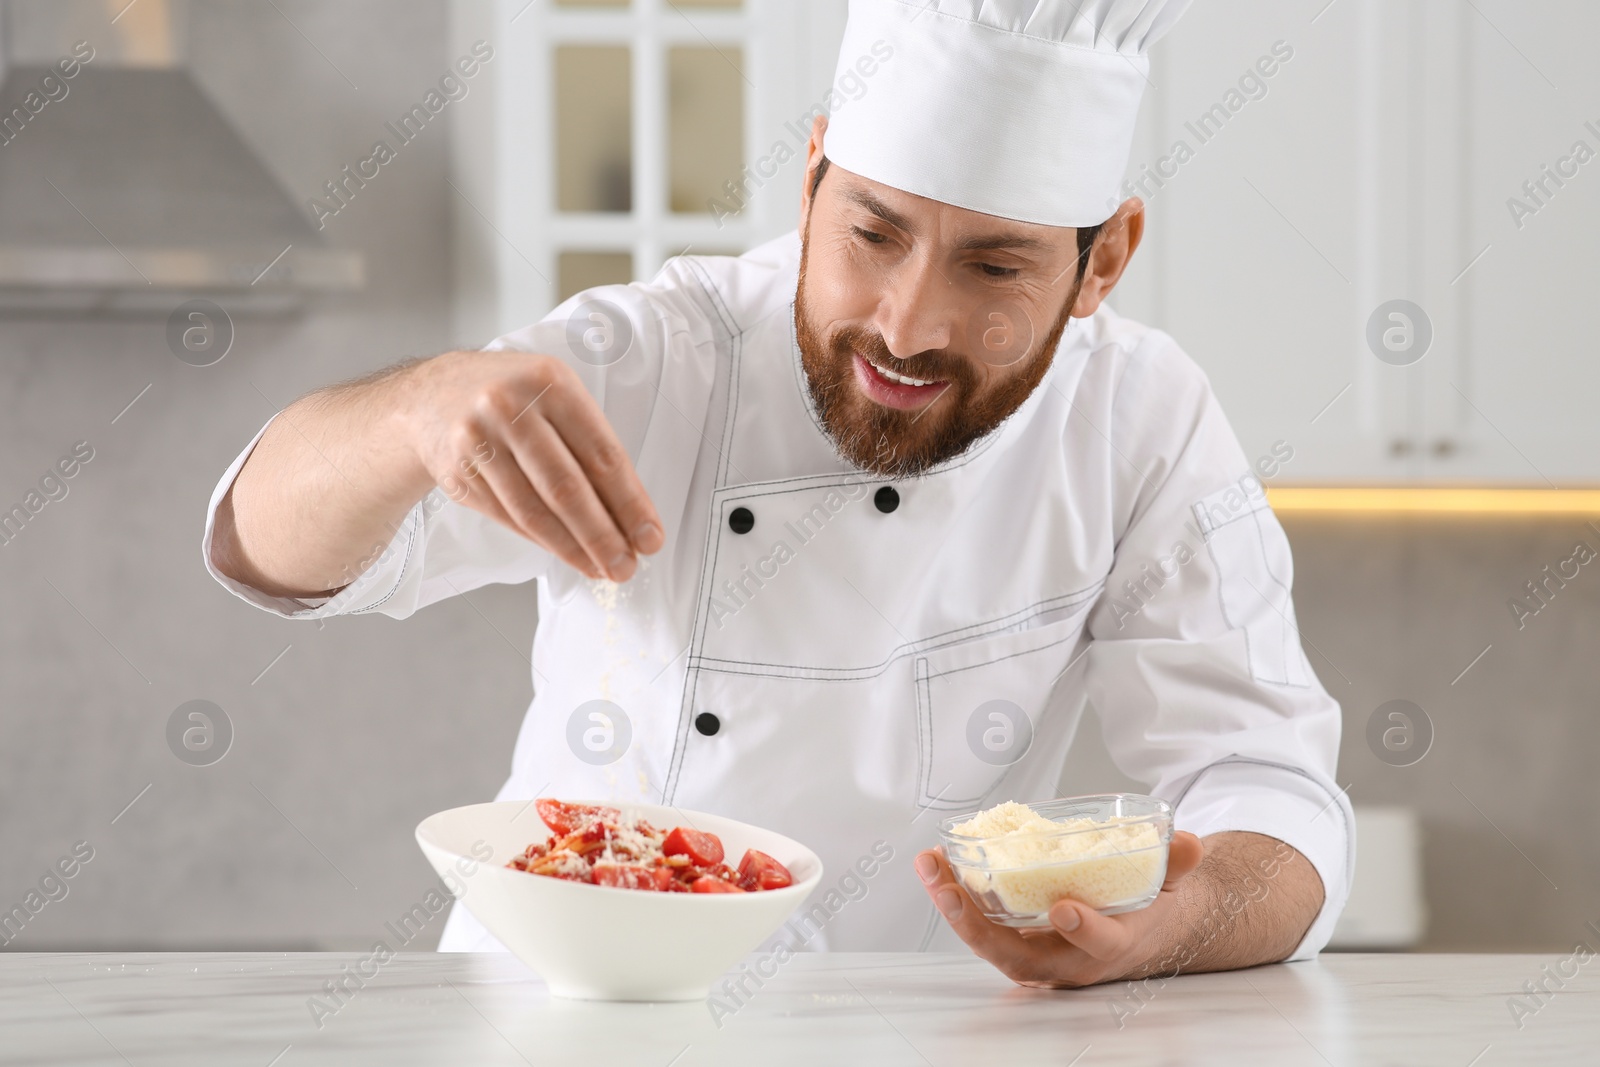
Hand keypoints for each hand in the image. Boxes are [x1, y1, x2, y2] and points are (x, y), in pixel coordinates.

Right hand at [398, 351, 663, 581]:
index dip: (630, 502)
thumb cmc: (511, 396)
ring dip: (573, 548)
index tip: (650, 535)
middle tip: (627, 565)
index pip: (601, 454)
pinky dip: (542, 542)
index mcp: (550, 382)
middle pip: (566, 487)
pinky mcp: (458, 473)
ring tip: (601, 568)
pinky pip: (508, 518)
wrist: (431, 395)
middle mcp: (510, 408)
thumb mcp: (555, 394)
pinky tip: (566, 553)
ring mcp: (479, 441)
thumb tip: (629, 512)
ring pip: (534, 511)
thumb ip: (589, 442)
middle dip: (603, 535)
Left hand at [914, 831, 1204, 987]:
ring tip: (930, 867)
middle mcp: (1067, 960)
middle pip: (1016, 956)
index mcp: (1110, 947)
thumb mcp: (1168, 886)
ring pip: (988, 942)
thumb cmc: (1146, 907)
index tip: (1065, 908)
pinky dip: (954, 897)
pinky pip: (979, 924)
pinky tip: (935, 866)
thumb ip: (1176, 865)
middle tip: (951, 891)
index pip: (1097, 945)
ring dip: (954, 907)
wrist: (1135, 931)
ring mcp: (1036, 955)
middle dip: (978, 927)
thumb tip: (1187, 844)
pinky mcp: (1014, 940)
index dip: (1083, 931)